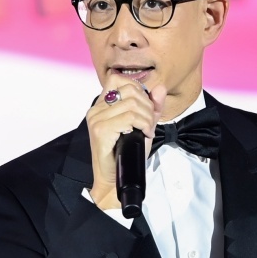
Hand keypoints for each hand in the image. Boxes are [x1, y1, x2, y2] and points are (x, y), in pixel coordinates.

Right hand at [86, 79, 164, 210]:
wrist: (114, 179)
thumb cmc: (126, 153)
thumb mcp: (143, 125)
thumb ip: (152, 106)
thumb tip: (160, 87)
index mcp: (102, 104)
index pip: (118, 79)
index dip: (137, 89)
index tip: (144, 107)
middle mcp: (96, 109)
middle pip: (130, 91)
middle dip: (147, 106)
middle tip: (149, 123)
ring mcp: (96, 119)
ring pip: (132, 104)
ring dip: (147, 118)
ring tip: (147, 130)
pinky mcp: (100, 130)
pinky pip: (129, 118)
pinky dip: (143, 125)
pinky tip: (144, 134)